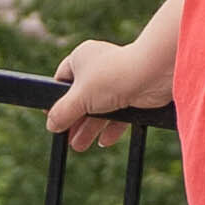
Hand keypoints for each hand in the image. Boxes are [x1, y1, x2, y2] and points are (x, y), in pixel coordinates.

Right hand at [45, 33, 169, 151]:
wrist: (153, 75)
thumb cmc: (112, 77)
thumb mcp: (79, 98)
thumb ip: (62, 112)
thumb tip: (51, 124)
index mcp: (82, 58)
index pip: (62, 79)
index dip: (56, 99)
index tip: (51, 117)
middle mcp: (98, 67)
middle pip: (81, 98)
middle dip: (74, 120)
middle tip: (66, 138)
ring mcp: (116, 80)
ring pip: (99, 108)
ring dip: (90, 127)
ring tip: (80, 146)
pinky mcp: (133, 93)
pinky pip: (118, 113)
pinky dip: (111, 127)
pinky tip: (105, 141)